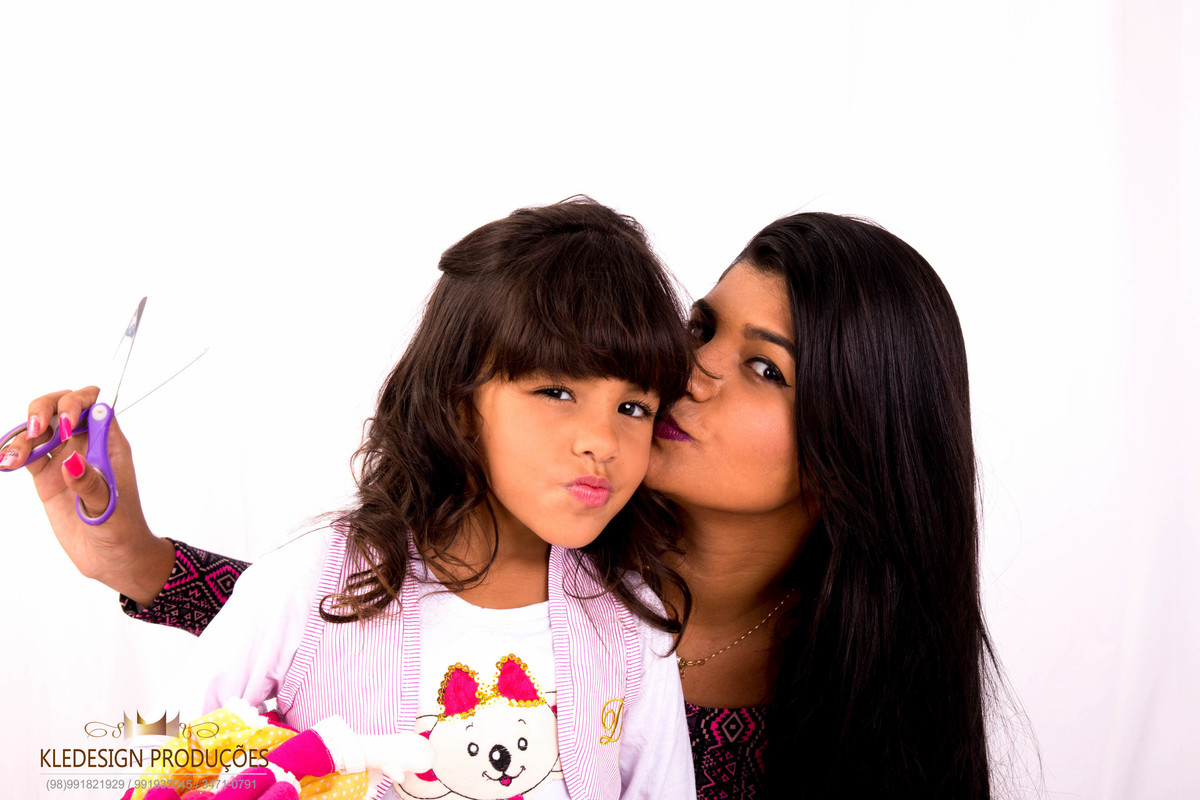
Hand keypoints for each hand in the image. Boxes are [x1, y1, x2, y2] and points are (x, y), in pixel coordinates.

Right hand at [7, 387, 173, 605]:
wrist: (112, 558)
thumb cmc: (122, 528)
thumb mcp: (109, 506)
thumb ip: (89, 483)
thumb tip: (70, 460)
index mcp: (109, 445)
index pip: (95, 405)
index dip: (76, 403)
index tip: (63, 425)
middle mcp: (86, 446)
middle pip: (63, 406)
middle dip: (45, 408)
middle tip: (35, 429)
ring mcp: (65, 460)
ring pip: (41, 428)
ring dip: (23, 434)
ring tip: (15, 458)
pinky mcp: (47, 478)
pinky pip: (27, 455)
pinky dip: (13, 453)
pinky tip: (6, 461)